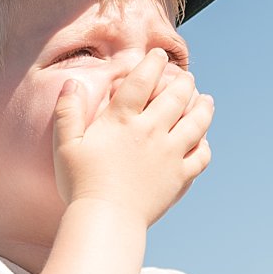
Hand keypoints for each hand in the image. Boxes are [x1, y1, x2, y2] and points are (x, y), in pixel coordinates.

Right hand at [52, 47, 213, 225]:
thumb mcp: (65, 144)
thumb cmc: (80, 182)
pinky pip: (202, 156)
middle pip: (176, 97)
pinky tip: (204, 140)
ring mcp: (170, 154)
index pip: (142, 80)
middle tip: (187, 78)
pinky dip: (205, 145)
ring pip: (197, 122)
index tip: (159, 55)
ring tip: (206, 99)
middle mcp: (151, 131)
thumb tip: (72, 83)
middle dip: (184, 82)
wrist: (106, 218)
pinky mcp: (181, 176)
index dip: (153, 63)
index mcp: (122, 120)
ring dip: (204, 108)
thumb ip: (68, 111)